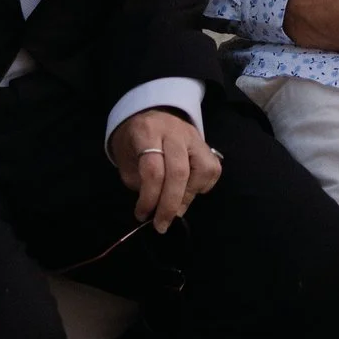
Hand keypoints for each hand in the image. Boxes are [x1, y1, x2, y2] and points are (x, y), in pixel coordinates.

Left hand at [111, 108, 222, 231]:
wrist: (149, 114)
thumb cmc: (134, 141)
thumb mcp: (125, 159)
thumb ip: (139, 183)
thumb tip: (155, 209)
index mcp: (148, 132)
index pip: (153, 170)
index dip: (149, 198)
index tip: (142, 215)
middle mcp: (174, 131)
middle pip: (179, 172)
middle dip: (170, 205)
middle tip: (161, 224)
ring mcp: (194, 136)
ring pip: (202, 170)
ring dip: (188, 197)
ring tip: (175, 208)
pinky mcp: (206, 144)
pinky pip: (212, 170)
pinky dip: (202, 187)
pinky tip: (188, 191)